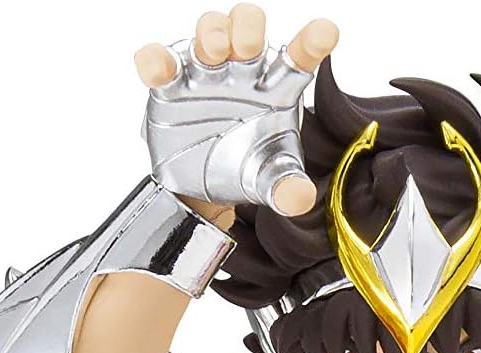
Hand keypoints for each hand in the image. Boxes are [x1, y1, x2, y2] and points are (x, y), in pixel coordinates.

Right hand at [134, 8, 337, 216]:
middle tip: (247, 48)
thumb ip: (287, 187)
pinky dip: (155, 60)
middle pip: (247, 26)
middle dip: (248, 28)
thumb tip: (300, 197)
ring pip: (208, 30)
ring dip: (211, 34)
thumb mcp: (270, 181)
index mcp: (275, 89)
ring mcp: (205, 74)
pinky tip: (158, 71)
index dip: (312, 42)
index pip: (298, 58)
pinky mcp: (171, 86)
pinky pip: (159, 60)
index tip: (326, 33)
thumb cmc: (246, 169)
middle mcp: (242, 71)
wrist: (204, 190)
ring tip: (214, 54)